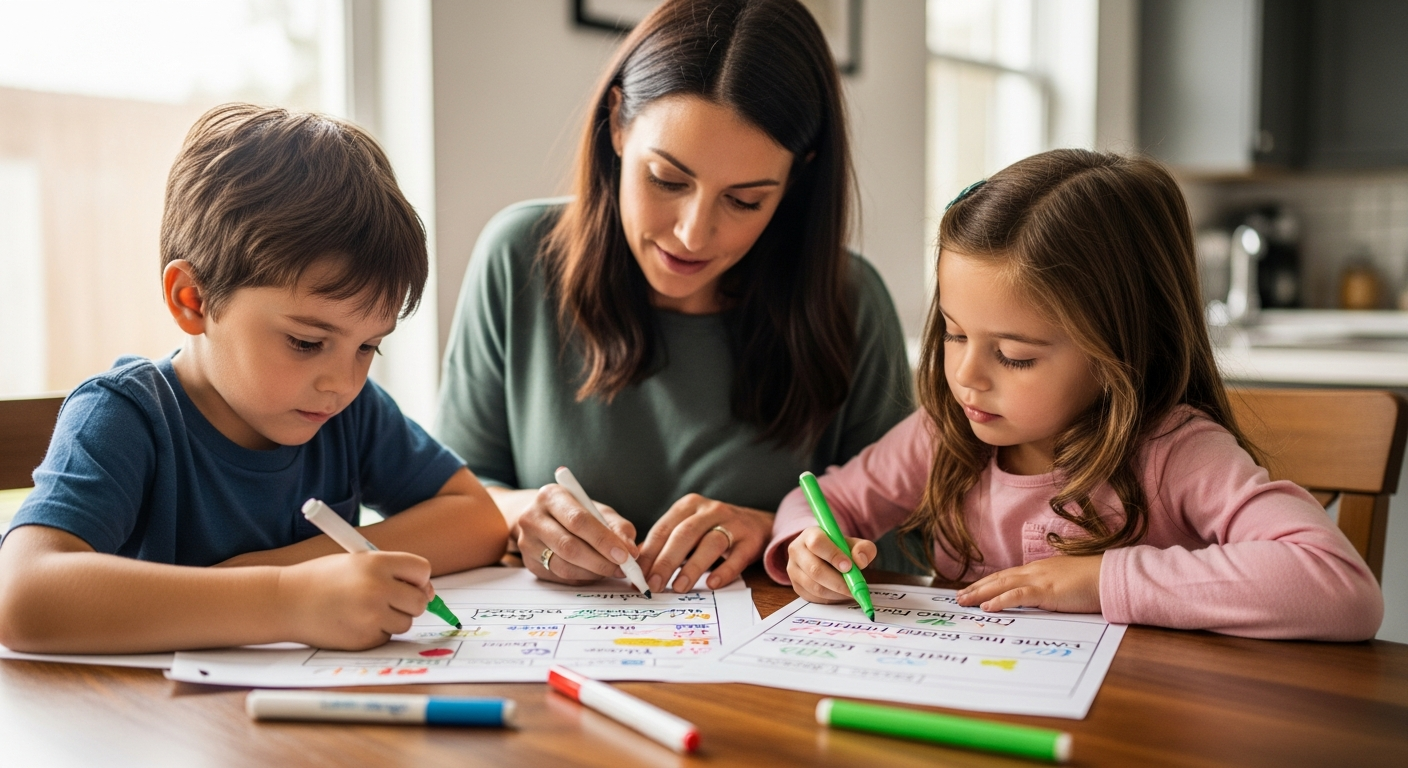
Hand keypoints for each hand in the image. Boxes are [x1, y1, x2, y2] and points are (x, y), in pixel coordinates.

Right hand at [278, 551, 433, 650]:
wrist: (285, 602)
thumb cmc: (322, 579)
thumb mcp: (356, 562)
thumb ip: (391, 572)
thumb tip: (428, 592)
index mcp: (377, 563)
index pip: (422, 570)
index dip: (418, 578)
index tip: (409, 582)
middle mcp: (378, 588)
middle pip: (420, 600)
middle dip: (410, 601)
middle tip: (390, 599)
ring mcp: (371, 616)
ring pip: (406, 622)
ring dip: (392, 618)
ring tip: (364, 609)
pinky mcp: (364, 638)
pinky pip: (386, 636)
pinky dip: (376, 632)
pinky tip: (352, 622)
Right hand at [517, 483, 638, 584]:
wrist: (541, 517)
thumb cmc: (576, 512)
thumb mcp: (598, 510)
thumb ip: (618, 527)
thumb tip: (631, 551)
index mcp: (551, 496)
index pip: (578, 520)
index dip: (603, 540)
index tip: (624, 555)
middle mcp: (533, 518)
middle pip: (568, 546)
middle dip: (600, 561)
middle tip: (622, 569)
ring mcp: (527, 543)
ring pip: (563, 567)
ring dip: (593, 573)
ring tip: (612, 570)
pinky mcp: (529, 563)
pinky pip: (560, 577)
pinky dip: (583, 578)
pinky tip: (595, 573)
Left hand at [637, 495, 771, 592]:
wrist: (759, 524)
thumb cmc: (714, 530)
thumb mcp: (689, 530)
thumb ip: (665, 545)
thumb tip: (636, 569)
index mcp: (688, 506)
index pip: (663, 528)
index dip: (648, 553)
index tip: (637, 576)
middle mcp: (710, 510)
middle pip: (684, 534)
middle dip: (665, 561)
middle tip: (653, 585)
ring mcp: (733, 523)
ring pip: (710, 542)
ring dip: (692, 567)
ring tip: (679, 588)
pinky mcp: (751, 539)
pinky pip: (738, 556)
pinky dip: (724, 571)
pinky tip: (711, 584)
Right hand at [785, 526, 876, 603]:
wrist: (825, 557)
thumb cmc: (839, 548)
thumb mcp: (853, 543)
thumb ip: (863, 548)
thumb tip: (860, 560)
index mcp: (809, 535)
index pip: (817, 543)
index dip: (833, 555)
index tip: (849, 566)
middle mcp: (797, 551)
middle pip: (814, 569)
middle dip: (838, 581)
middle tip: (855, 587)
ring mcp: (793, 570)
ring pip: (815, 587)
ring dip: (836, 593)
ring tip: (851, 592)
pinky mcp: (796, 586)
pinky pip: (814, 598)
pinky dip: (831, 599)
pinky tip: (841, 595)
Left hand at [955, 554, 1103, 612]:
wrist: (1112, 576)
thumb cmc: (1095, 581)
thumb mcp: (1068, 583)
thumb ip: (1053, 588)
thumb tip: (1045, 598)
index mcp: (1040, 570)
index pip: (1007, 576)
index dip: (988, 583)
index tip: (973, 590)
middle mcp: (1036, 571)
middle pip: (999, 579)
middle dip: (977, 588)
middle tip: (958, 597)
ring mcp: (1040, 580)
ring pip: (1002, 585)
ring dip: (980, 593)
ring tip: (963, 601)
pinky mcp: (1047, 591)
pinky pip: (1019, 596)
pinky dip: (1000, 600)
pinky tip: (987, 607)